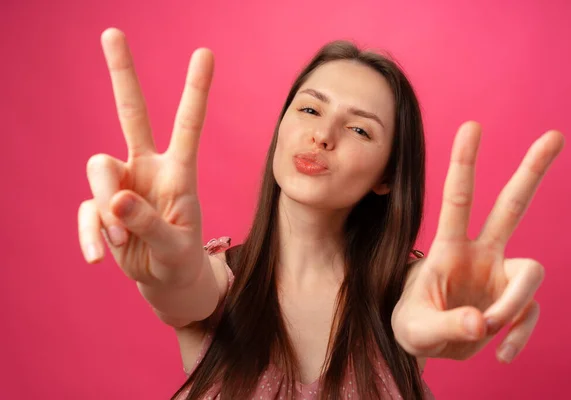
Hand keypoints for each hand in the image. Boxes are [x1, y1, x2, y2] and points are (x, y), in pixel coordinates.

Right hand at [77, 28, 213, 286]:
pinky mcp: (101, 206)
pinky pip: (87, 210)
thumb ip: (149, 223)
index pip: (187, 125)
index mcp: (179, 172)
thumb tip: (115, 200)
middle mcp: (148, 168)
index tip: (205, 52)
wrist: (165, 278)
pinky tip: (98, 258)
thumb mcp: (175, 247)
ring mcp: (122, 184)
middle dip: (122, 75)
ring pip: (98, 169)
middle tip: (112, 33)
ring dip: (106, 206)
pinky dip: (90, 234)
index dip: (195, 90)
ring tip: (122, 238)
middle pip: (132, 114)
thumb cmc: (179, 256)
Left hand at [392, 121, 564, 362]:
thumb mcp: (416, 331)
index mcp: (449, 249)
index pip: (458, 201)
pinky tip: (501, 352)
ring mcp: (501, 276)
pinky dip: (518, 335)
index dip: (464, 165)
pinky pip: (529, 313)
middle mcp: (480, 254)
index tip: (472, 126)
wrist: (428, 346)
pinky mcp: (514, 301)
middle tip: (555, 135)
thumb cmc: (412, 327)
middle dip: (532, 172)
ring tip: (486, 332)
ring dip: (514, 308)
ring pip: (532, 273)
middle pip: (512, 206)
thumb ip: (447, 326)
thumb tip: (482, 324)